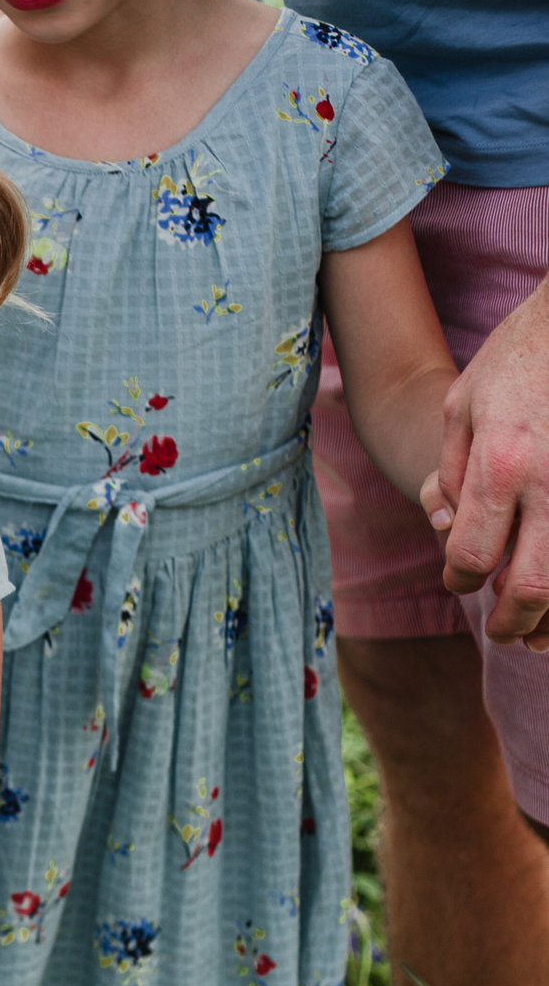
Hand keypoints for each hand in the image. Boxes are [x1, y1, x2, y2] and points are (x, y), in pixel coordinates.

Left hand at [436, 280, 548, 646]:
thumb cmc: (522, 352)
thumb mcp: (463, 401)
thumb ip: (451, 469)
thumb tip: (446, 529)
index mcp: (501, 464)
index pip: (472, 554)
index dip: (463, 580)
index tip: (463, 583)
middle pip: (533, 585)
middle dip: (513, 620)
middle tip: (503, 632)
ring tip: (540, 634)